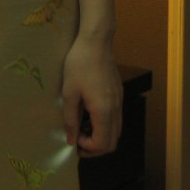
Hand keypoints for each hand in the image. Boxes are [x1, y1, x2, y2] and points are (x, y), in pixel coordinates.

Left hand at [61, 35, 122, 156]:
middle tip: (79, 141)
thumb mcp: (69, 91)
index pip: (102, 144)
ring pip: (116, 131)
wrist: (96, 41)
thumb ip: (70, 119)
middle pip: (112, 142)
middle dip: (96, 148)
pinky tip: (91, 114)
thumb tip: (71, 140)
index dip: (88, 147)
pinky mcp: (119, 93)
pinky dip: (106, 125)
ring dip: (101, 136)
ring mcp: (119, 101)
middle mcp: (116, 109)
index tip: (74, 137)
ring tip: (84, 128)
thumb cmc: (80, 64)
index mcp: (104, 110)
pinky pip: (117, 118)